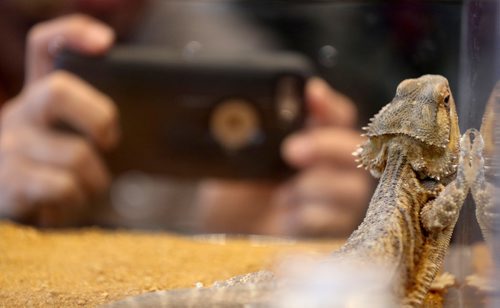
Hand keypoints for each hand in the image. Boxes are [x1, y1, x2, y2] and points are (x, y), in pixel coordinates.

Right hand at [0, 15, 118, 225]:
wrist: (25, 219)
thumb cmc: (61, 176)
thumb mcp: (75, 142)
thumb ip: (95, 125)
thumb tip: (149, 124)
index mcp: (40, 99)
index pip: (45, 46)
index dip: (73, 34)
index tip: (106, 42)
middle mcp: (19, 114)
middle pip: (57, 90)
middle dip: (99, 115)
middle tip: (110, 140)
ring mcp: (10, 147)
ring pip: (74, 152)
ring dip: (97, 178)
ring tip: (90, 186)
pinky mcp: (9, 182)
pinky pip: (63, 185)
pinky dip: (78, 199)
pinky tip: (70, 202)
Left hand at [197, 78, 372, 236]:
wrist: (230, 229)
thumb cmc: (237, 188)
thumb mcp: (236, 158)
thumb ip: (249, 136)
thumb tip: (245, 115)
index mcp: (313, 137)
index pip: (336, 114)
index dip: (329, 103)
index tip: (313, 92)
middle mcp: (332, 163)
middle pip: (355, 147)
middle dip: (326, 145)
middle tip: (290, 151)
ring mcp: (337, 197)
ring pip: (351, 186)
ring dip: (314, 187)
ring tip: (282, 196)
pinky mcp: (334, 228)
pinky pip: (335, 220)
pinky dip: (308, 217)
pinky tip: (286, 217)